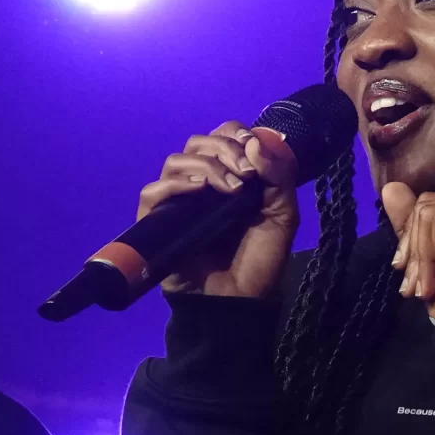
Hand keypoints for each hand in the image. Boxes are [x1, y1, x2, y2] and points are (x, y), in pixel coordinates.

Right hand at [144, 123, 299, 299]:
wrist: (240, 301)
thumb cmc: (260, 261)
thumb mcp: (282, 215)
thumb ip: (278, 176)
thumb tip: (255, 142)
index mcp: (230, 177)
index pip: (222, 137)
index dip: (235, 134)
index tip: (252, 147)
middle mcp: (201, 184)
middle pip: (198, 143)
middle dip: (224, 149)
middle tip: (245, 173)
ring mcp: (178, 202)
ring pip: (176, 161)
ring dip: (205, 165)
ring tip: (229, 189)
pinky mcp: (159, 223)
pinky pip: (153, 191)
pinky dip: (175, 184)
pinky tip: (199, 190)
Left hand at [381, 183, 434, 326]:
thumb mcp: (423, 258)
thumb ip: (411, 222)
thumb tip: (390, 187)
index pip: (428, 204)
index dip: (412, 239)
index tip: (408, 273)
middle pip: (426, 205)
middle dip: (415, 249)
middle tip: (418, 286)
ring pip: (429, 212)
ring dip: (424, 255)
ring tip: (432, 284)